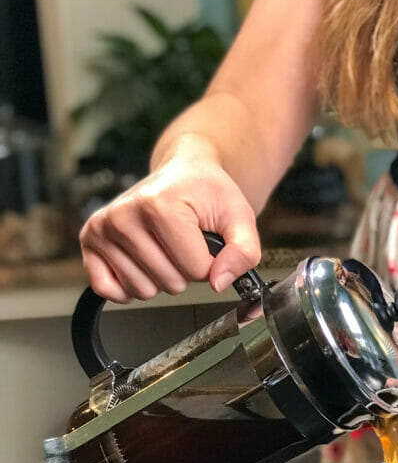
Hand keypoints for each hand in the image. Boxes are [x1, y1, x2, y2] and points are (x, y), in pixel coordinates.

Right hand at [79, 153, 260, 302]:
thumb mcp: (239, 216)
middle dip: (185, 271)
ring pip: (143, 291)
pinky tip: (140, 261)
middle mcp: (124, 215)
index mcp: (159, 205)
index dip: (209, 262)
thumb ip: (244, 252)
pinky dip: (129, 286)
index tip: (204, 239)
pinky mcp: (89, 240)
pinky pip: (108, 290)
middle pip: (170, 283)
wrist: (183, 172)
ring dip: (160, 277)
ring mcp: (102, 227)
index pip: (197, 270)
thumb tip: (220, 282)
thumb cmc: (207, 193)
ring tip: (164, 245)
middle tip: (183, 241)